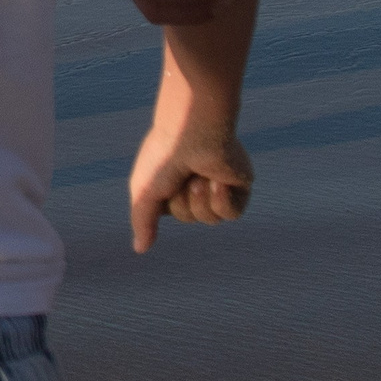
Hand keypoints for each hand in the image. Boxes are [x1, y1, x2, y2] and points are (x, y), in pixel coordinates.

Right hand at [128, 114, 252, 252]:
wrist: (192, 131)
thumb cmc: (164, 156)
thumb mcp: (144, 192)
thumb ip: (143, 221)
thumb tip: (140, 249)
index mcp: (174, 178)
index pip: (171, 210)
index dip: (164, 202)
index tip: (162, 179)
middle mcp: (196, 180)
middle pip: (189, 217)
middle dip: (183, 203)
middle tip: (182, 177)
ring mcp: (219, 182)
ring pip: (211, 219)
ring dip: (200, 201)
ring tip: (199, 177)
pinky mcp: (240, 184)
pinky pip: (231, 213)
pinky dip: (220, 200)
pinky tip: (217, 181)